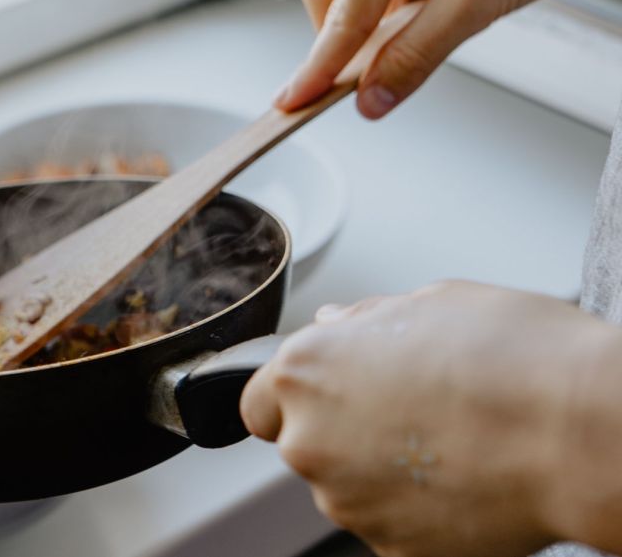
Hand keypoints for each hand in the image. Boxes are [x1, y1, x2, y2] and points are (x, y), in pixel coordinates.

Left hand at [240, 281, 621, 556]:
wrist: (577, 432)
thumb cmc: (512, 357)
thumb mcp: (430, 302)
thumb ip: (365, 320)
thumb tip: (338, 325)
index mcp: (306, 371)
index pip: (258, 401)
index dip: (293, 397)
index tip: (325, 394)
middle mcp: (310, 440)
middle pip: (303, 443)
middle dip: (341, 429)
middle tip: (407, 409)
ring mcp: (347, 501)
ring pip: (345, 485)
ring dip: (378, 468)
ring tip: (447, 439)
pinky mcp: (390, 547)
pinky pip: (387, 520)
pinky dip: (413, 506)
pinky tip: (460, 475)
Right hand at [276, 0, 585, 117]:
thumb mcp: (480, 0)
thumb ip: (418, 53)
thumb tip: (372, 99)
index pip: (343, 15)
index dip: (318, 67)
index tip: (292, 101)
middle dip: (350, 37)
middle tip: (374, 70)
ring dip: (383, 18)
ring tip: (442, 10)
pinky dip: (404, 1)